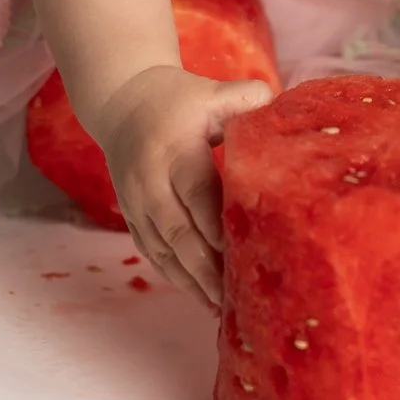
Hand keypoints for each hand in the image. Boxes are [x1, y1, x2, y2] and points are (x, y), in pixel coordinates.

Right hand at [81, 64, 273, 306]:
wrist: (122, 105)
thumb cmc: (180, 99)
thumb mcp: (210, 92)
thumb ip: (245, 97)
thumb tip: (277, 107)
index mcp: (173, 150)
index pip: (195, 191)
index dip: (215, 223)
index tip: (239, 251)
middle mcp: (149, 181)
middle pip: (178, 231)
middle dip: (205, 267)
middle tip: (234, 295)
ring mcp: (136, 203)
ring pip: (163, 250)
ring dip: (191, 280)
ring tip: (220, 306)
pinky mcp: (132, 217)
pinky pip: (153, 253)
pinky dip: (176, 276)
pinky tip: (200, 296)